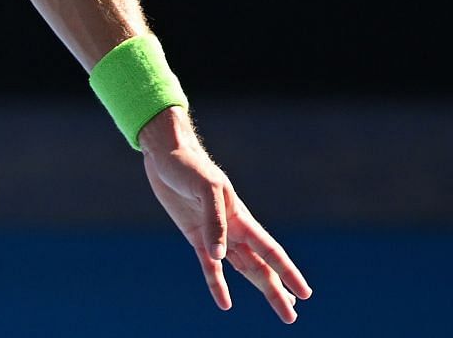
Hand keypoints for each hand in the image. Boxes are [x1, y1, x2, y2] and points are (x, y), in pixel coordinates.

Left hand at [139, 108, 312, 322]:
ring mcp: (215, 235)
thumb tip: (219, 256)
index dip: (287, 272)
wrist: (166, 154)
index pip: (270, 251)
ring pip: (242, 269)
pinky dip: (218, 284)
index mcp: (242, 218)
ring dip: (259, 288)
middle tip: (292, 317)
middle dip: (277, 291)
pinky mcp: (195, 236)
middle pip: (260, 267)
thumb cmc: (191, 167)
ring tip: (281, 309)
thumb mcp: (206, 189)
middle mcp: (233, 230)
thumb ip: (215, 222)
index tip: (305, 293)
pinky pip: (210, 266)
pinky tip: (225, 303)